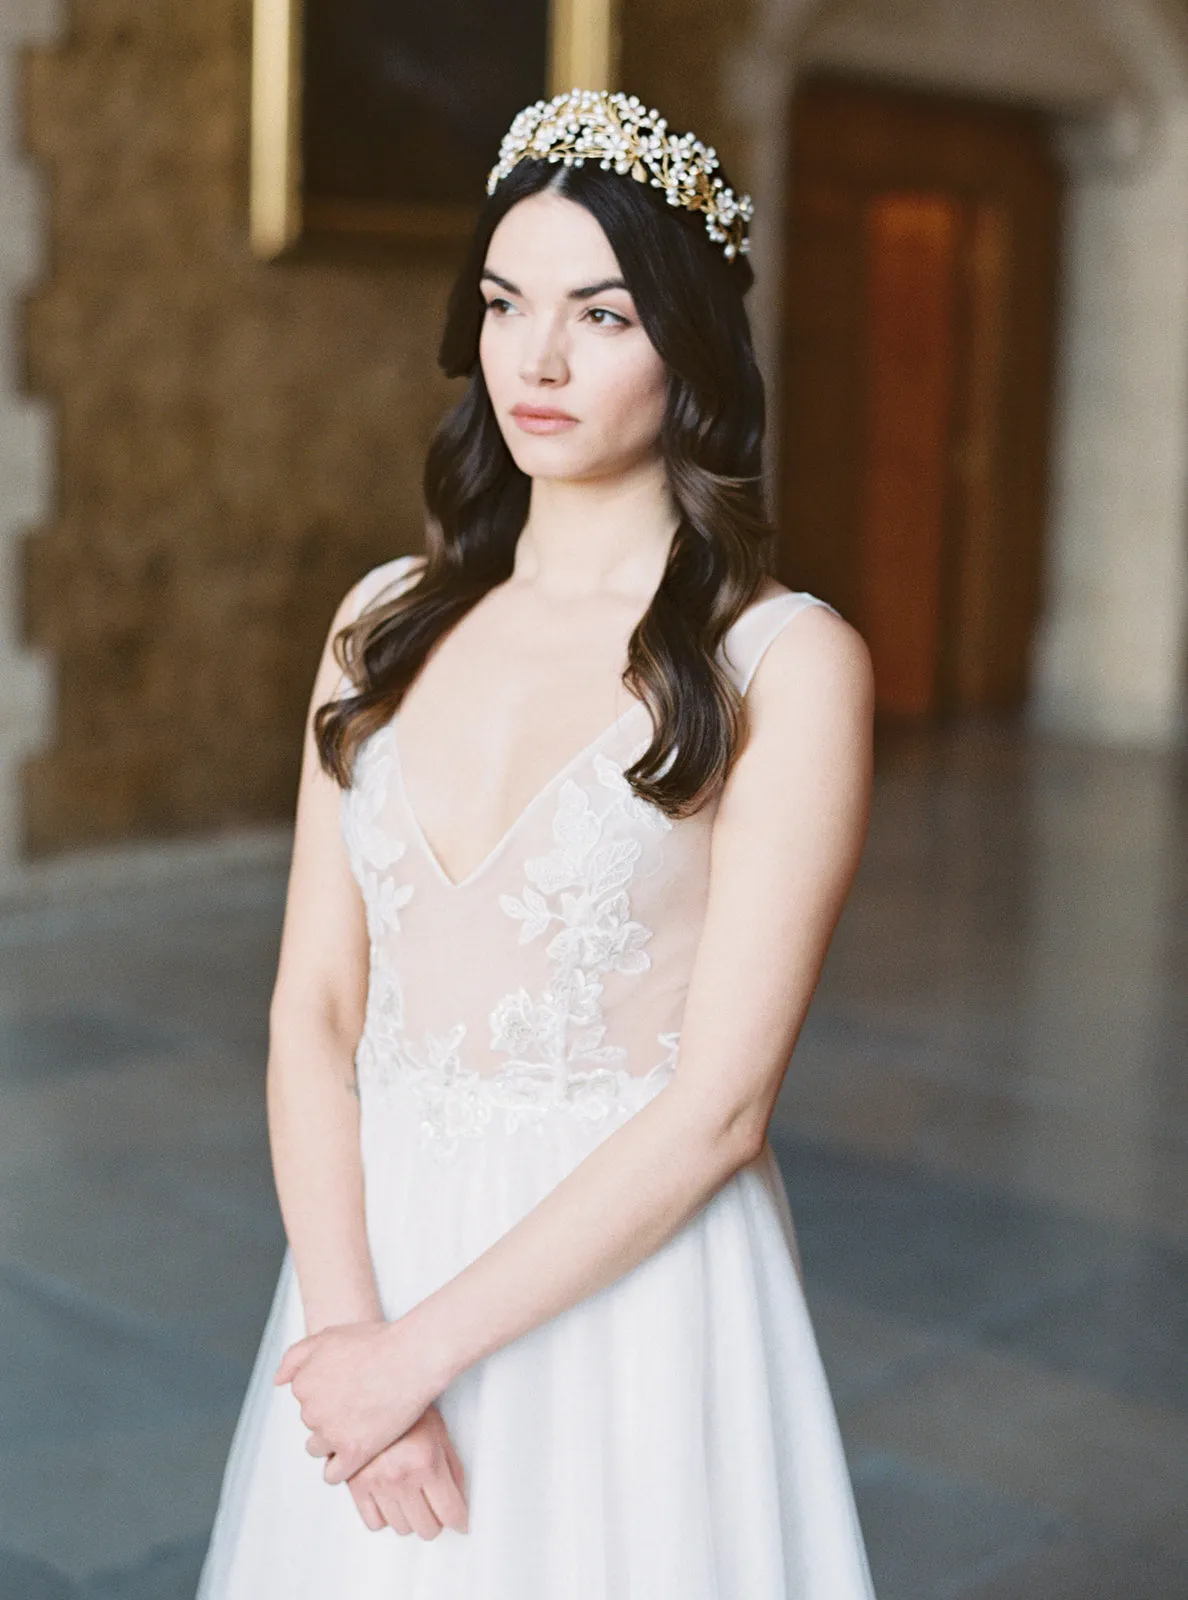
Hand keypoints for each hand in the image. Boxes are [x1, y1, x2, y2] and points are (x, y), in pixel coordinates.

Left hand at [274, 1317, 440, 1482]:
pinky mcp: (354, 1452)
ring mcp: (331, 1434)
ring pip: (318, 1449)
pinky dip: (341, 1468)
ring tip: (359, 1425)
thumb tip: (277, 1380)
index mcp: (303, 1384)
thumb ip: (296, 1356)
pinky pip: (333, 1474)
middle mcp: (311, 1411)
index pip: (304, 1398)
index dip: (326, 1392)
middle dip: (330, 1415)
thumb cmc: (376, 1342)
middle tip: (358, 1402)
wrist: (411, 1357)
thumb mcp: (329, 1336)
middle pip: (312, 1423)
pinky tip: (355, 1454)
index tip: (345, 1388)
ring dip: (332, 1441)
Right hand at [346, 1404, 468, 1538]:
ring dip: (410, 1517)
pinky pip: (374, 1523)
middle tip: (436, 1506)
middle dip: (436, 1519)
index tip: (460, 1520)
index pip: (450, 1513)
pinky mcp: (354, 1485)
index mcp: (426, 1461)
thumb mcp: (440, 1432)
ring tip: (412, 1496)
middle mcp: (400, 1476)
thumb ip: (452, 1469)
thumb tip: (461, 1501)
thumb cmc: (409, 1406)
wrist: (372, 1387)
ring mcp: (376, 1482)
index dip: (460, 1519)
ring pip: (401, 1528)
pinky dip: (385, 1516)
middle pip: (427, 1528)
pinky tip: (391, 1498)